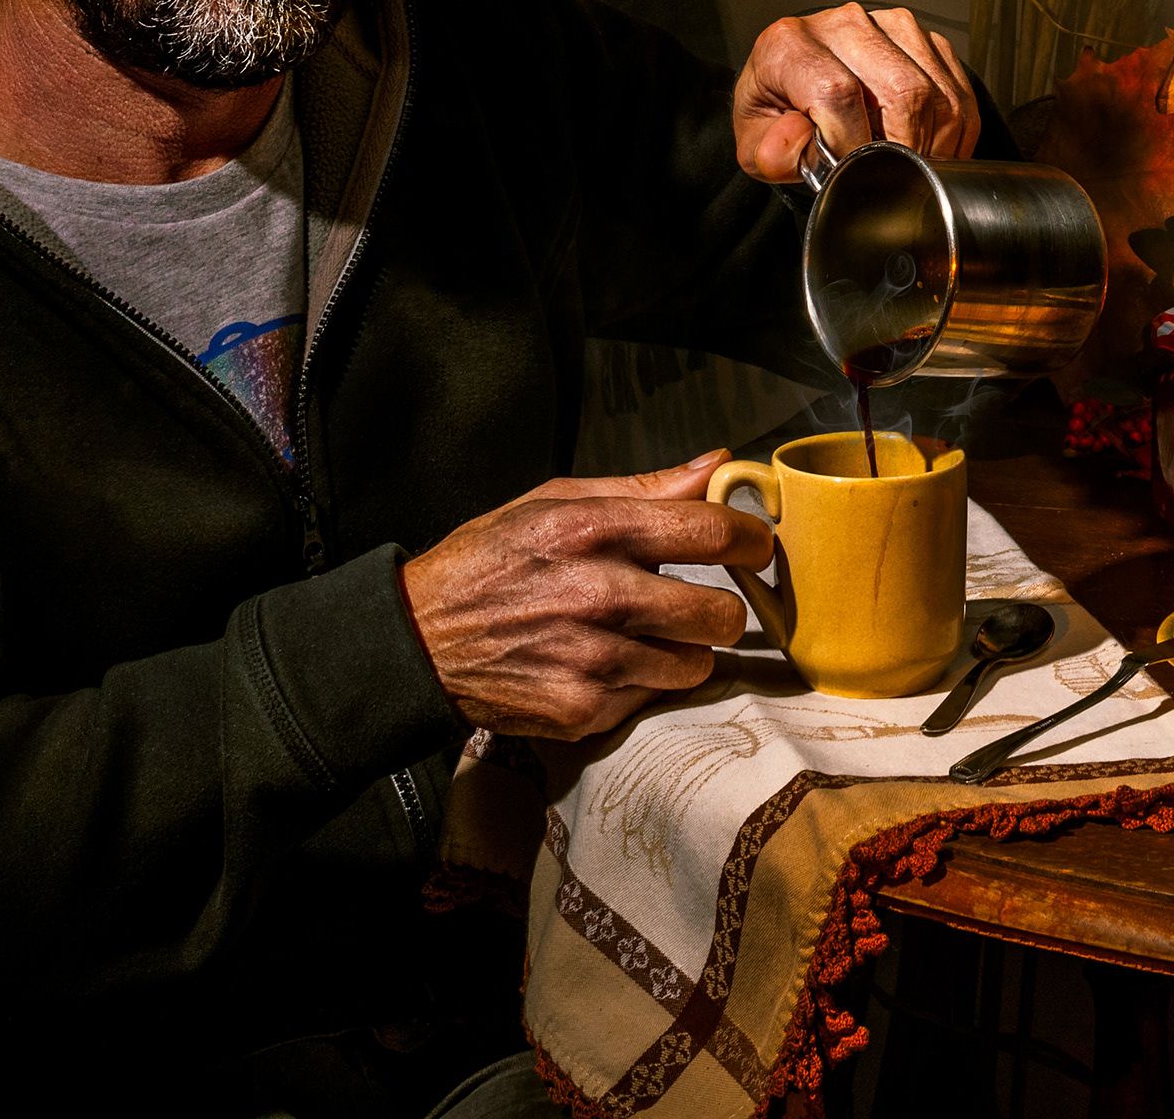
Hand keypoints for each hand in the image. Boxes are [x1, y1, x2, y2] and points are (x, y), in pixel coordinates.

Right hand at [399, 453, 773, 739]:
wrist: (418, 642)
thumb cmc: (489, 562)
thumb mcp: (554, 501)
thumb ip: (645, 488)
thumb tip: (718, 463)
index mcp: (594, 531)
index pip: (712, 532)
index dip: (752, 540)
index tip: (755, 547)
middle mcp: (599, 596)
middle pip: (721, 612)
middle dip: (720, 607)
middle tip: (698, 603)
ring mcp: (593, 661)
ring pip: (696, 663)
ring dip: (682, 651)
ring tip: (643, 637)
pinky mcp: (583, 710)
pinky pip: (652, 698)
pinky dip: (640, 684)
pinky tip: (603, 665)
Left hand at [734, 2, 979, 180]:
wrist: (800, 81)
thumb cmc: (780, 111)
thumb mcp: (754, 142)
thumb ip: (770, 151)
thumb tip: (799, 139)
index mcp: (789, 44)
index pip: (837, 92)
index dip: (850, 144)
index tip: (848, 170)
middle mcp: (842, 24)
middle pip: (901, 91)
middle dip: (903, 150)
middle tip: (889, 176)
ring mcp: (890, 25)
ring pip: (936, 93)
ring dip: (934, 144)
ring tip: (909, 165)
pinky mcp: (925, 39)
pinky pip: (958, 90)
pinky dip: (954, 132)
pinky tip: (930, 148)